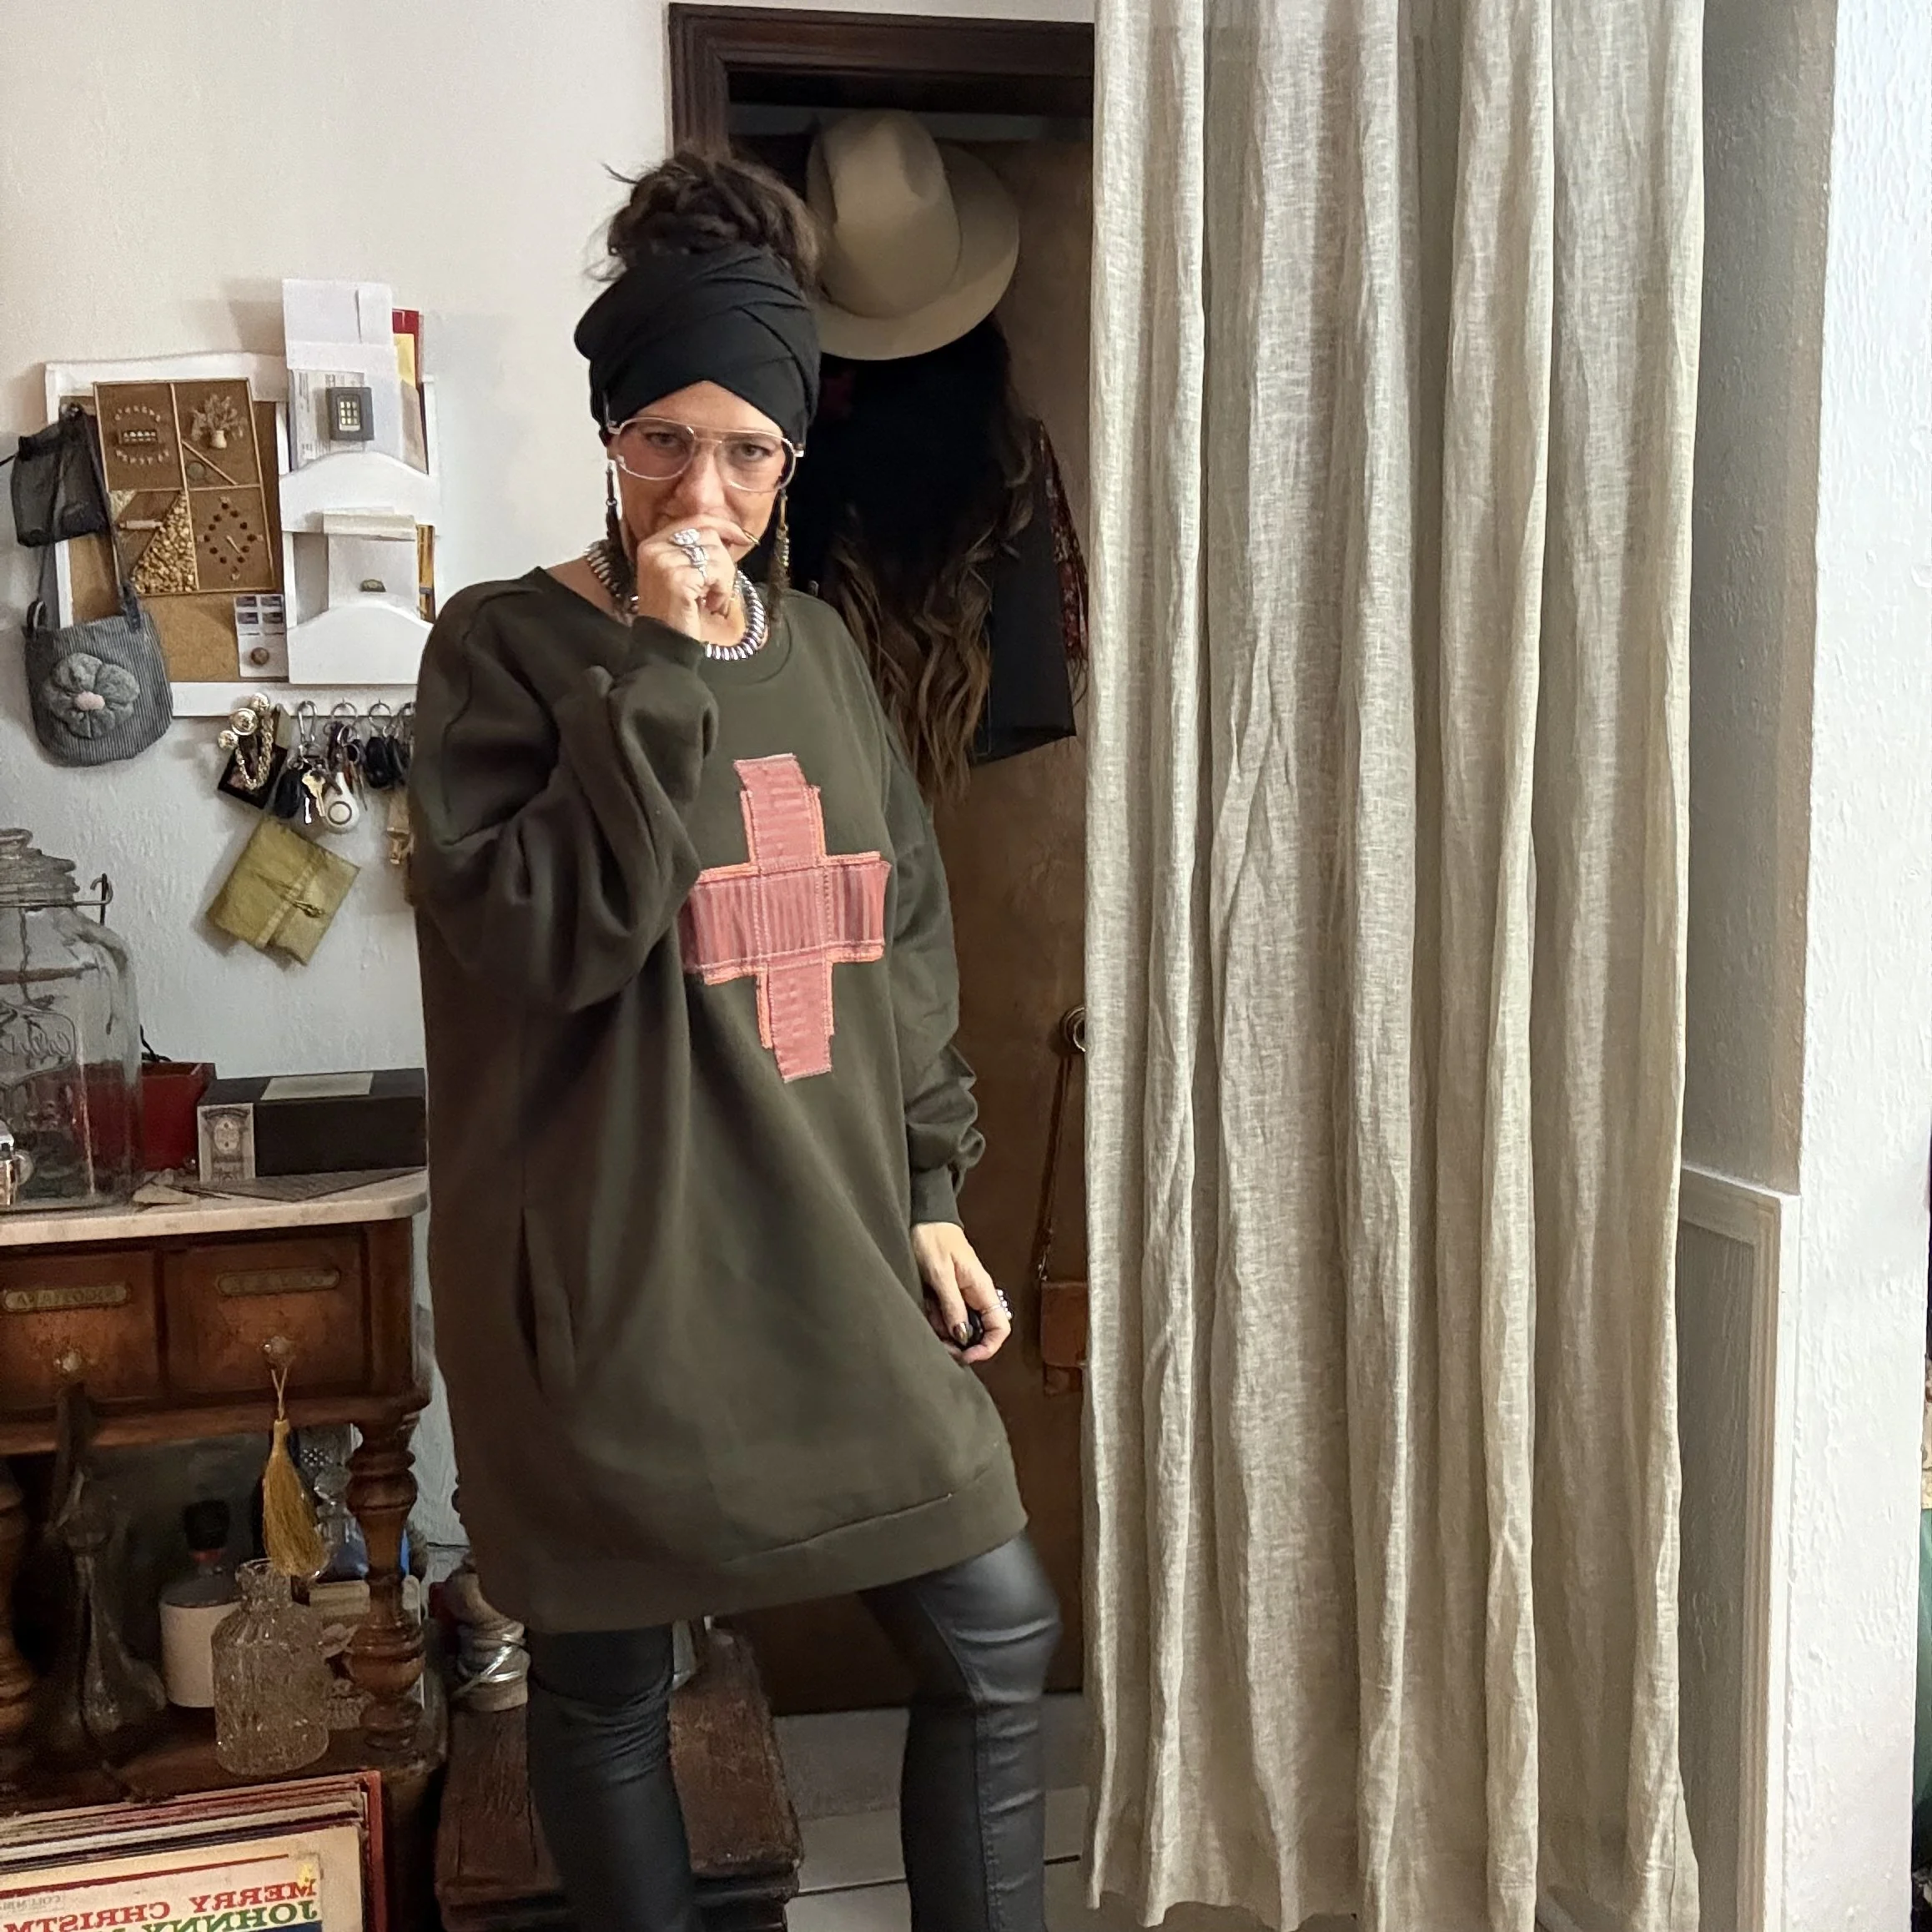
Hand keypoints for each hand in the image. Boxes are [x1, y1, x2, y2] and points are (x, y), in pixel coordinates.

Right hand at [630, 516, 753, 638]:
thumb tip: (729, 534)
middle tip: (718, 589)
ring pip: (716, 553)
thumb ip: (696, 551)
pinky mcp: (677, 578)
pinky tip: (711, 605)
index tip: (743, 537)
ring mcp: (664, 562)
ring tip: (712, 600)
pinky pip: (716, 572)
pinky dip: (722, 591)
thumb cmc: (677, 612)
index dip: (724, 526)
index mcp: (654, 544)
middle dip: (725, 562)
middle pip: (709, 535)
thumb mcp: (681, 574)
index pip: (696, 520)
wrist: (663, 643)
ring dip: (724, 580)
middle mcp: (655, 548)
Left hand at [912, 1222, 1010, 1365]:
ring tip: (928, 1317)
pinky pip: (947, 1317)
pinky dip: (935, 1320)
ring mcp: (963, 1296)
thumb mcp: (940, 1274)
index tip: (967, 1356)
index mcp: (982, 1289)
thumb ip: (952, 1305)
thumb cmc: (933, 1238)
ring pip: (960, 1328)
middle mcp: (976, 1295)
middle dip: (960, 1344)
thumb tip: (962, 1336)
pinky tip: (926, 1310)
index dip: (987, 1347)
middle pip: (979, 1333)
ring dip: (944, 1331)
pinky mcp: (949, 1295)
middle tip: (940, 1343)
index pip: (999, 1328)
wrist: (922, 1219)